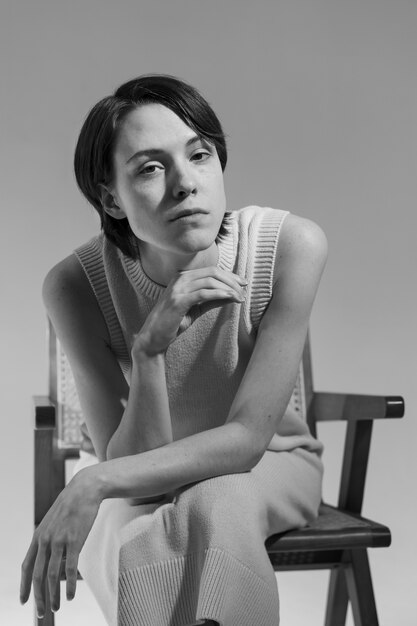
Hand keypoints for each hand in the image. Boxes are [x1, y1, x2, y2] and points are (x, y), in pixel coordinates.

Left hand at [20, 468, 101, 617]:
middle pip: (38, 576)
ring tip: (56, 608)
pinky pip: (70, 568)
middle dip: (38, 598)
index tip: (25, 602)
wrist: (85, 490)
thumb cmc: (71, 506)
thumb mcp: (53, 522)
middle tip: (41, 614)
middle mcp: (46, 540)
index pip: (27, 567)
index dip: (25, 586)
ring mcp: (59, 540)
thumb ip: (48, 539)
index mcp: (38, 536)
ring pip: (52, 576)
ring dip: (53, 596)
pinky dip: (70, 586)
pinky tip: (72, 596)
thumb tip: (49, 558)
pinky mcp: (75, 540)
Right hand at [134, 266, 246, 355]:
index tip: (243, 284)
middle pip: (213, 273)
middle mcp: (180, 279)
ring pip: (210, 281)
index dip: (230, 276)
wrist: (154, 337)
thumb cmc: (174, 322)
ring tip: (240, 298)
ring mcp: (178, 289)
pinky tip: (230, 298)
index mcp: (183, 277)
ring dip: (229, 288)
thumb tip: (233, 294)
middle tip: (244, 290)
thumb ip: (212, 299)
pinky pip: (203, 293)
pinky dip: (220, 294)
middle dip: (232, 280)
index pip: (211, 270)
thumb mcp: (196, 308)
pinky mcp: (178, 301)